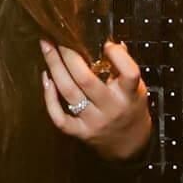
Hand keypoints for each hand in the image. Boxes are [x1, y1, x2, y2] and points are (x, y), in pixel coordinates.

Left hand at [41, 38, 152, 160]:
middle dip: (69, 56)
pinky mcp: (80, 132)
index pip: (129, 73)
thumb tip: (110, 42)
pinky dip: (50, 98)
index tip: (106, 44)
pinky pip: (59, 117)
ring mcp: (94, 121)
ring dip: (55, 68)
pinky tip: (46, 79)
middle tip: (58, 38)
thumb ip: (124, 67)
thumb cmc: (131, 108)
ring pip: (69, 93)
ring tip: (46, 48)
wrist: (130, 145)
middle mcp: (111, 108)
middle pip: (86, 80)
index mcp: (130, 94)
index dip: (118, 56)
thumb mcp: (137, 88)